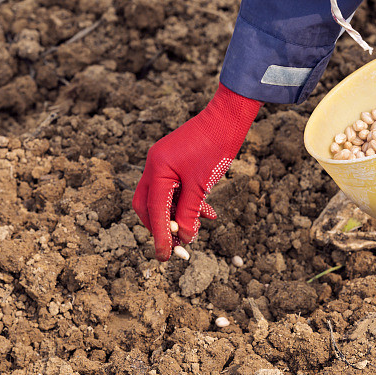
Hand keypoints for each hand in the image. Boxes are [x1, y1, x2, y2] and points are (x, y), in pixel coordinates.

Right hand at [132, 83, 261, 260]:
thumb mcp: (201, 186)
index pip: (153, 211)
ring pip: (163, 199)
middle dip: (161, 226)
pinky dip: (185, 203)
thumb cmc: (215, 147)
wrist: (228, 117)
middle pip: (148, 206)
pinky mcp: (175, 161)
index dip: (160, 236)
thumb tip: (184, 239)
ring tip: (195, 230)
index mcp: (156, 169)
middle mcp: (154, 166)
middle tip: (176, 245)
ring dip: (177, 216)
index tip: (165, 257)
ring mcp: (163, 162)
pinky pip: (174, 189)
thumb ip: (189, 213)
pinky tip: (205, 213)